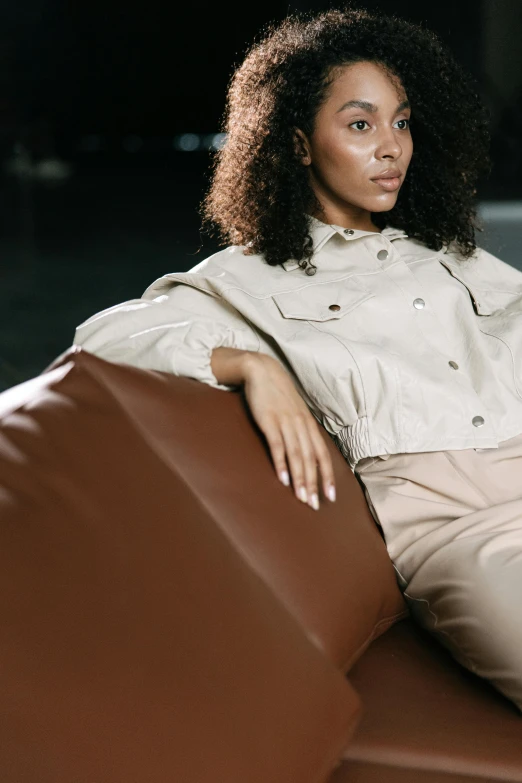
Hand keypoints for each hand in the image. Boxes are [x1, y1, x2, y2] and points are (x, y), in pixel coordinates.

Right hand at [242, 353, 335, 509]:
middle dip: (314, 484)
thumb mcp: (295, 412)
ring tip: (301, 498)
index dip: (327, 476)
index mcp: (309, 425)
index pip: (323, 455)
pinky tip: (283, 479)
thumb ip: (301, 431)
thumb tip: (307, 452)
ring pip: (297, 455)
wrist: (262, 371)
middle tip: (314, 505)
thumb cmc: (278, 395)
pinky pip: (277, 446)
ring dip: (300, 479)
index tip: (331, 497)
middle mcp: (301, 425)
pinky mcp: (269, 421)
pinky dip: (281, 463)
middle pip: (311, 459)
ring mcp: (286, 423)